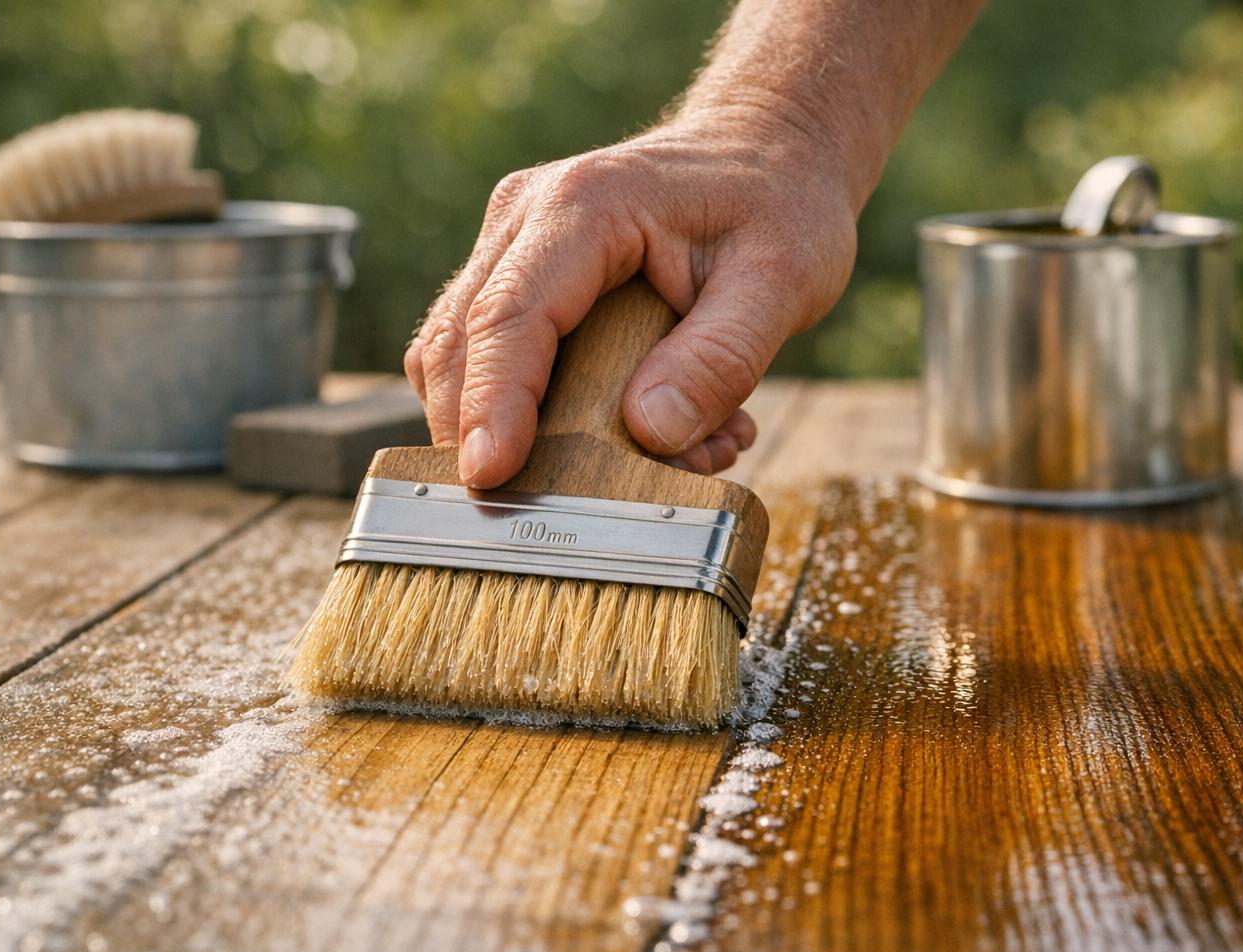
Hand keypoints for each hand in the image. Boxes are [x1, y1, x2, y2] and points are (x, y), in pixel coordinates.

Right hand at [404, 106, 858, 487]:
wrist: (767, 152)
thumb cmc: (778, 205)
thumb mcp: (782, 281)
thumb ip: (721, 358)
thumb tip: (651, 435)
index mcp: (587, 205)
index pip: (510, 316)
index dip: (493, 404)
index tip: (489, 476)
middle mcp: (526, 217)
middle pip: (461, 344)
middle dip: (491, 436)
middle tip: (569, 507)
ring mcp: (511, 247)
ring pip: (459, 359)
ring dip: (523, 433)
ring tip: (644, 460)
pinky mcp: (517, 279)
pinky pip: (494, 362)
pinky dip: (540, 418)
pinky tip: (635, 434)